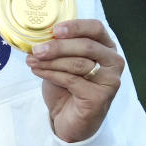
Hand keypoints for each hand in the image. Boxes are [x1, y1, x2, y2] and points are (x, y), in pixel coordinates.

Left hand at [25, 19, 123, 142]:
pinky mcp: (100, 97)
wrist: (69, 119)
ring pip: (78, 64)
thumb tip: (39, 36)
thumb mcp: (63, 61)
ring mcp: (110, 80)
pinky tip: (37, 71)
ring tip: (31, 60)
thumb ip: (59, 47)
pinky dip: (51, 74)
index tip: (55, 30)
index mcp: (106, 47)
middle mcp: (113, 62)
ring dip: (50, 61)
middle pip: (87, 46)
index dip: (76, 26)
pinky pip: (71, 80)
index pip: (96, 28)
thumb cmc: (67, 87)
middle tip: (36, 49)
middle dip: (58, 46)